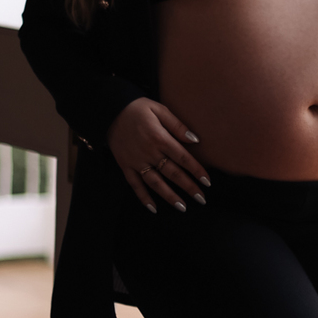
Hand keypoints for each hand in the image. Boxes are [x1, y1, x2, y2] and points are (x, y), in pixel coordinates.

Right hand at [107, 97, 209, 213]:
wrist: (110, 111)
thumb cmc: (137, 108)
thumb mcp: (159, 109)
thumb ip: (177, 125)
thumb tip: (195, 140)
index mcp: (159, 138)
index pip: (182, 158)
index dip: (196, 171)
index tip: (207, 182)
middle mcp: (148, 152)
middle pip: (172, 173)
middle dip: (188, 187)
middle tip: (201, 199)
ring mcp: (136, 161)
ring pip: (155, 183)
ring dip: (169, 196)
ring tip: (182, 207)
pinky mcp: (125, 166)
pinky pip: (135, 185)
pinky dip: (143, 197)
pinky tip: (153, 208)